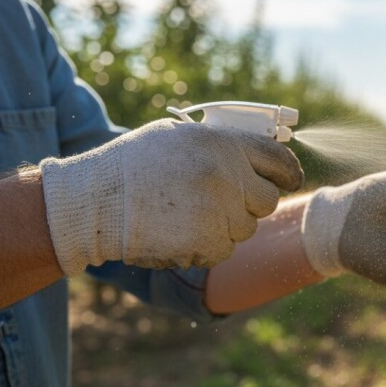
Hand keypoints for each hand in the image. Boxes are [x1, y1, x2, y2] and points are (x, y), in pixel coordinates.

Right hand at [40, 119, 302, 273]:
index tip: (290, 181)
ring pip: (246, 228)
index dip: (289, 173)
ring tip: (186, 214)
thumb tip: (259, 156)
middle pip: (267, 200)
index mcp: (224, 144)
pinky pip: (225, 250)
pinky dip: (207, 247)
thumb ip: (222, 145)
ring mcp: (221, 211)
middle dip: (249, 203)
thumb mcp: (179, 136)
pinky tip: (178, 233)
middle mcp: (229, 176)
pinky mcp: (210, 243)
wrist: (96, 201)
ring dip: (225, 226)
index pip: (280, 160)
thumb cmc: (133, 165)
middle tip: (219, 201)